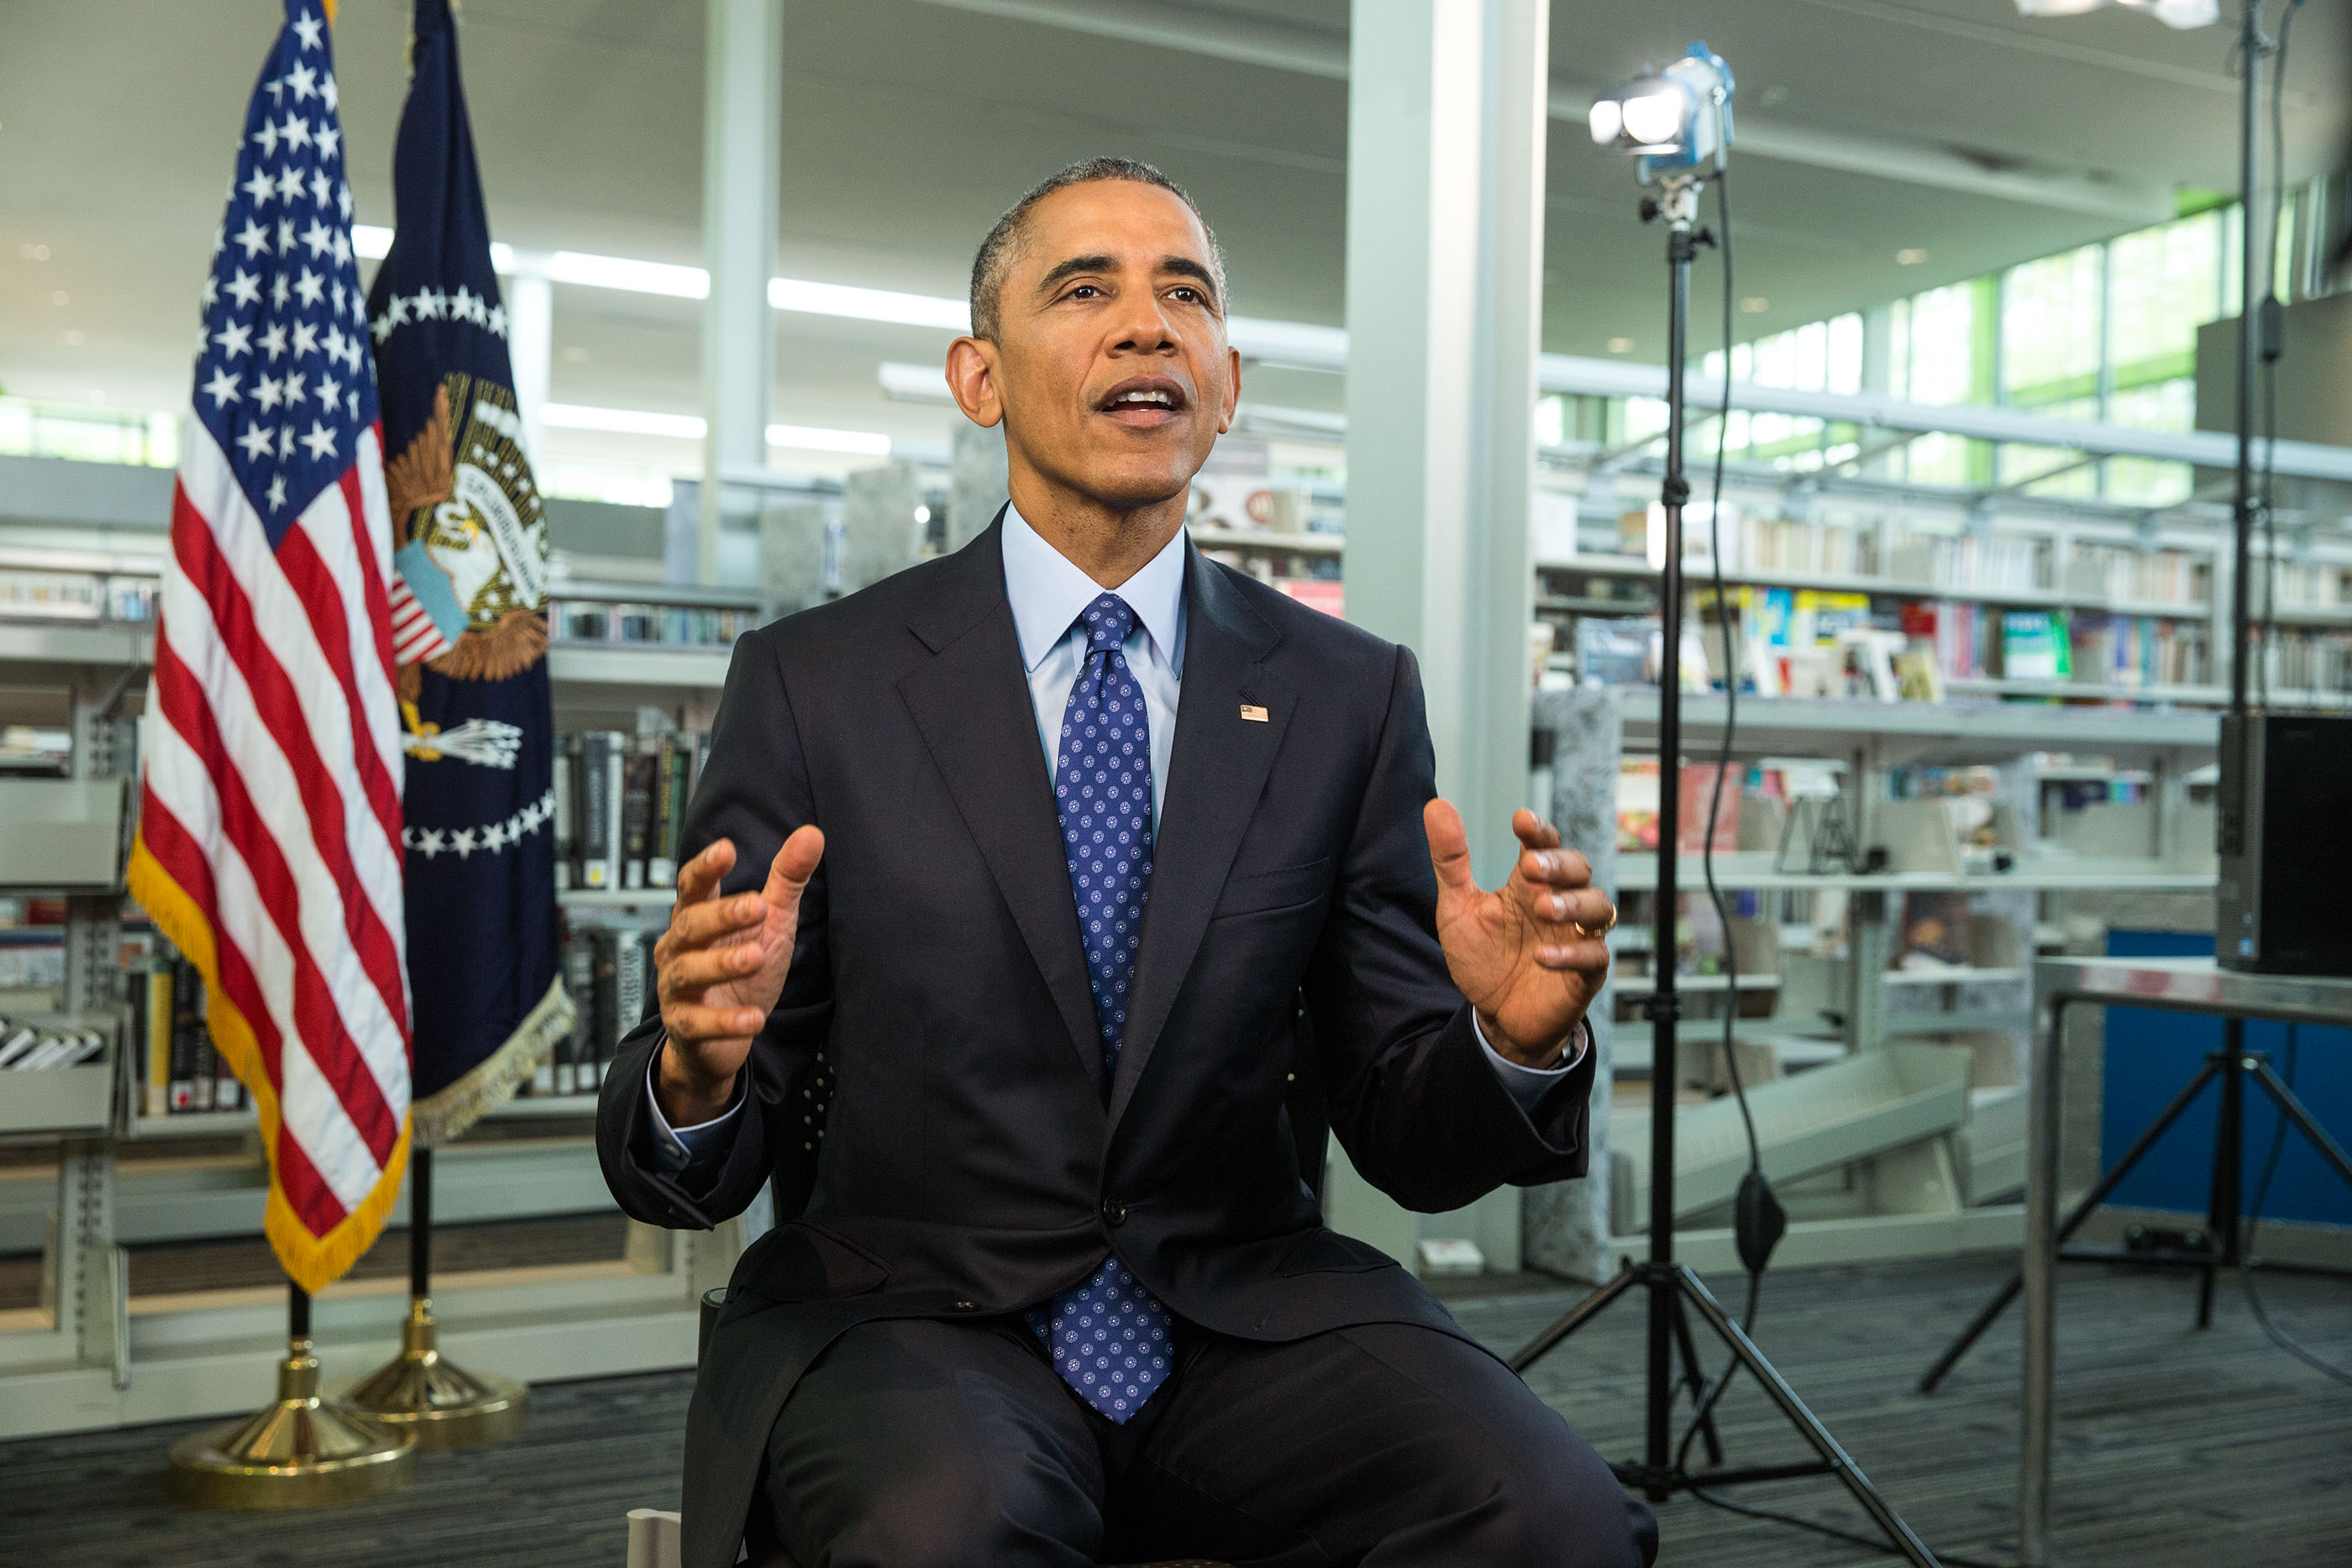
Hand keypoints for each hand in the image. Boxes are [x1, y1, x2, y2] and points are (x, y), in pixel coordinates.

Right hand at [652, 827, 823, 1124]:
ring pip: (689, 971)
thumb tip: (812, 834)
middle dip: (721, 915)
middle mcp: (678, 949)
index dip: (705, 867)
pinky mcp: (685, 1027)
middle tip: (756, 906)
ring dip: (722, 963)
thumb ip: (786, 880)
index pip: (692, 886)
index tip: (726, 848)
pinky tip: (756, 1019)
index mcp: (696, 917)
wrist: (720, 1040)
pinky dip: (726, 1021)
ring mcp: (677, 989)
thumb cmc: (743, 970)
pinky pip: (699, 1023)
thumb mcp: (770, 922)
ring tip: (755, 958)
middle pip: (690, 925)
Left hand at [1424, 802, 1611, 1067]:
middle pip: (1578, 868)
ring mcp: (1575, 938)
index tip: (1521, 821)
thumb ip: (1450, 861)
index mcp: (1529, 884)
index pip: (1544, 845)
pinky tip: (1541, 958)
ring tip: (1544, 908)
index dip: (1538, 830)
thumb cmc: (1482, 959)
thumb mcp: (1457, 908)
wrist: (1494, 1018)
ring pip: (1598, 906)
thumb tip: (1436, 805)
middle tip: (1530, 866)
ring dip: (1573, 903)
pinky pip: (1593, 956)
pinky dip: (1571, 954)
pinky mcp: (1584, 974)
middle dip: (1558, 863)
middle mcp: (1558, 903)